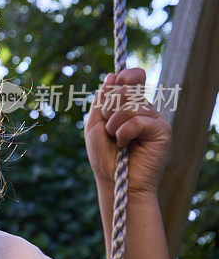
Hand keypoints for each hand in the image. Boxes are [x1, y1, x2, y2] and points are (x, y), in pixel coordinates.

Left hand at [84, 67, 171, 199]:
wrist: (117, 182)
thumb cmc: (105, 157)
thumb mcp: (95, 125)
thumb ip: (102, 101)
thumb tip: (112, 75)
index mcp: (128, 105)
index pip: (133, 79)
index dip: (126, 75)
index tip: (117, 80)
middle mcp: (144, 110)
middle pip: (125, 90)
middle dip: (108, 108)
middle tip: (108, 128)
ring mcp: (154, 119)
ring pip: (130, 104)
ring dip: (113, 123)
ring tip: (116, 139)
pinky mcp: (162, 131)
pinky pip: (138, 120)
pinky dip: (124, 132)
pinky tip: (125, 144)